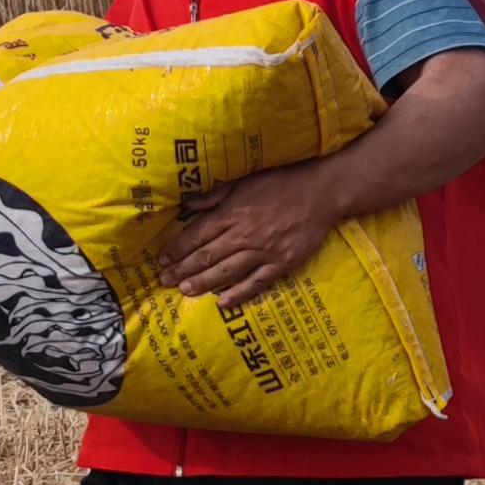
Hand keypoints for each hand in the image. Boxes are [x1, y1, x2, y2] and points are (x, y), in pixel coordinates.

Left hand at [160, 164, 342, 309]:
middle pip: (207, 256)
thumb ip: (215, 195)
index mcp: (232, 213)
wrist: (322, 191)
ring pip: (226, 272)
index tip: (162, 259)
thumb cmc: (282, 182)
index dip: (177, 249)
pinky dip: (239, 293)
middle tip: (164, 281)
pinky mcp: (283, 263)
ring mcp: (264, 251)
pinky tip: (223, 303)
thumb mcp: (244, 181)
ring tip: (185, 291)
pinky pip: (257, 282)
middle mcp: (244, 234)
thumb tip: (187, 205)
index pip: (197, 234)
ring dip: (203, 283)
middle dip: (182, 269)